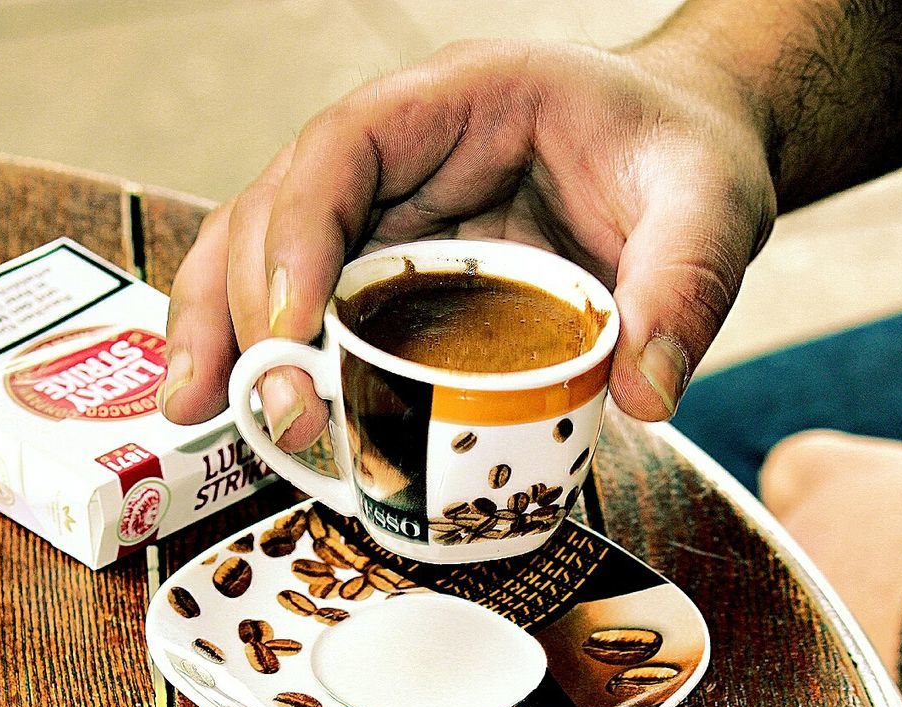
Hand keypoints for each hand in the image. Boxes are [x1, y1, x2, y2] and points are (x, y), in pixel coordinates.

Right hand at [160, 39, 776, 449]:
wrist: (675, 155)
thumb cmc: (678, 154)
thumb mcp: (708, 202)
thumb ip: (686, 285)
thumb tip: (641, 392)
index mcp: (460, 101)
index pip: (345, 146)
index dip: (301, 230)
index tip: (292, 324)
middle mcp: (398, 153)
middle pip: (277, 207)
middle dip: (242, 304)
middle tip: (255, 403)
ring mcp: (382, 211)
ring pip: (260, 251)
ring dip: (218, 330)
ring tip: (194, 409)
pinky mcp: (385, 269)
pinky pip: (300, 299)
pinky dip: (258, 349)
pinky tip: (232, 407)